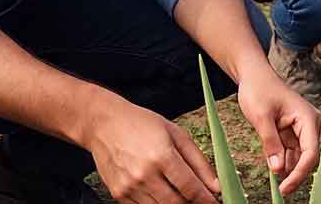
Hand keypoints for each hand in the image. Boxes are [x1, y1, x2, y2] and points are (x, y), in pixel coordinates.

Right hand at [85, 99, 220, 202]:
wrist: (103, 124)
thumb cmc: (142, 124)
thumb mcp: (176, 134)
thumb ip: (199, 162)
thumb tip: (217, 185)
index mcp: (162, 157)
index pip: (190, 188)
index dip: (207, 200)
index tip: (215, 202)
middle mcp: (144, 175)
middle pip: (177, 203)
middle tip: (202, 199)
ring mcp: (129, 187)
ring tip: (183, 194)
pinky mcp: (118, 194)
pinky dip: (157, 203)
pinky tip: (163, 192)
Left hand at [237, 78, 320, 194]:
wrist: (255, 77)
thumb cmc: (259, 90)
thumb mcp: (260, 116)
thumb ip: (270, 143)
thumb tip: (278, 170)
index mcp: (308, 118)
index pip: (311, 153)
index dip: (300, 174)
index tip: (284, 189)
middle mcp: (311, 125)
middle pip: (308, 159)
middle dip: (294, 174)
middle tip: (279, 191)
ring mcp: (304, 130)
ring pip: (299, 159)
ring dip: (287, 169)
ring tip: (272, 173)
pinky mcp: (295, 134)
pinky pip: (291, 154)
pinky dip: (282, 162)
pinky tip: (273, 165)